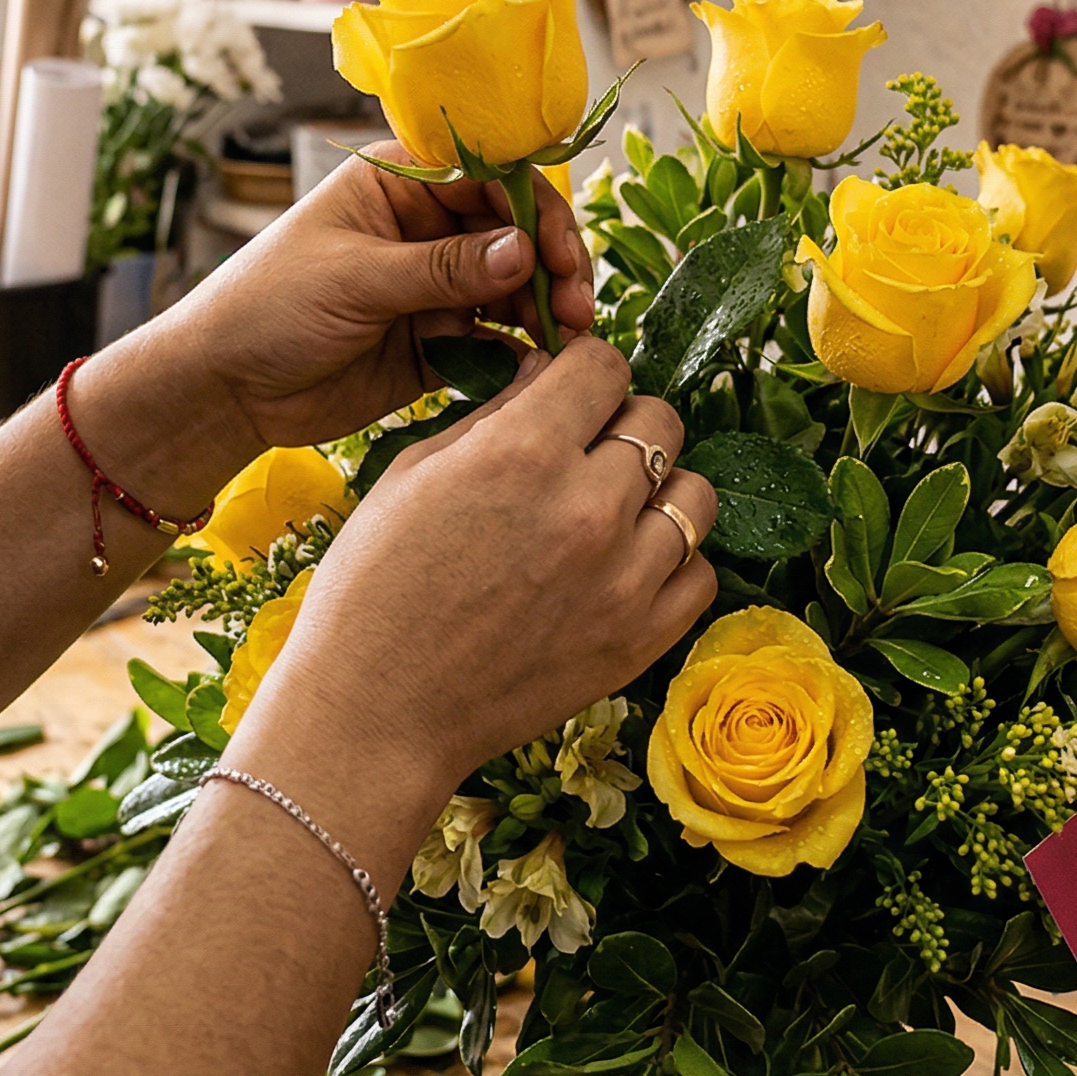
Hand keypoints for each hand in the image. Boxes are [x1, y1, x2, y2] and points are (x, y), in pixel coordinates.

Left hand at [188, 152, 593, 451]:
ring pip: (516, 288)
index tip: (557, 256)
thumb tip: (524, 253)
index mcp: (401, 183)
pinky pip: (498, 340)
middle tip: (575, 309)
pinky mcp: (439, 341)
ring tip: (568, 341)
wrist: (223, 389)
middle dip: (552, 266)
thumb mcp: (355, 278)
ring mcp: (436, 286)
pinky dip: (524, 350)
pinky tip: (542, 366)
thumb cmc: (266, 306)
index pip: (491, 178)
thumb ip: (442, 269)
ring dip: (546, 311)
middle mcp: (427, 227)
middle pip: (516, 233)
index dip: (534, 212)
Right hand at [225, 339, 717, 887]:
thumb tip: (550, 368)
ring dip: (660, 492)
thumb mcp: (414, 472)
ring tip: (616, 512)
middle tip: (589, 452)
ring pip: (695, 495)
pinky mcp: (641, 640)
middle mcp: (587, 506)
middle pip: (661, 421)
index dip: (588, 370)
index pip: (605, 364)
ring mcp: (623, 577)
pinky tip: (629, 566)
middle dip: (625, 423)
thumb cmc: (373, 587)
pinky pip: (702, 573)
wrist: (376, 711)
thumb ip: (497, 413)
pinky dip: (674, 563)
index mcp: (522, 452)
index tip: (574, 389)